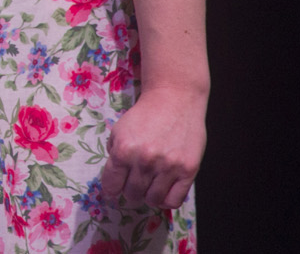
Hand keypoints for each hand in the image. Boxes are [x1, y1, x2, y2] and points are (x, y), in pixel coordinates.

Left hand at [102, 85, 204, 208]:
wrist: (174, 99)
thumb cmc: (145, 115)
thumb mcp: (120, 130)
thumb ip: (114, 153)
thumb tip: (114, 180)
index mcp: (124, 150)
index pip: (111, 185)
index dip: (112, 188)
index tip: (115, 187)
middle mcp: (145, 160)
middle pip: (132, 194)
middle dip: (130, 191)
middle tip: (135, 182)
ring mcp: (168, 167)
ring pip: (153, 200)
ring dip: (148, 196)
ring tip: (150, 185)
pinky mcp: (188, 170)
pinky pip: (174, 200)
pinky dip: (167, 200)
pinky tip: (164, 189)